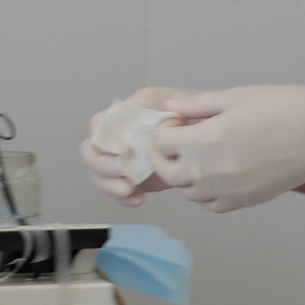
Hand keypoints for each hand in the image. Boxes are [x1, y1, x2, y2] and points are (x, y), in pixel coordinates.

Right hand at [80, 89, 192, 206]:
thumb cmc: (198, 116)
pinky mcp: (134, 178)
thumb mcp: (186, 104)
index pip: (98, 125)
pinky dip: (123, 198)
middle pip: (91, 152)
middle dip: (103, 166)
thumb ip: (168, 111)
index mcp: (128, 113)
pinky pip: (117, 190)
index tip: (122, 151)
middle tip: (124, 175)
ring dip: (109, 186)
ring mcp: (125, 159)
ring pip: (99, 174)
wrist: (213, 141)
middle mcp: (120, 136)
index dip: (102, 140)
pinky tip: (138, 200)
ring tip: (130, 191)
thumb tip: (156, 126)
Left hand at [147, 86, 304, 213]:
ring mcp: (229, 189)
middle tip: (172, 144)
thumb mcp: (236, 96)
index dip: (164, 131)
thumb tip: (169, 106)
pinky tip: (212, 177)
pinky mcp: (247, 200)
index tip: (175, 123)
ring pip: (188, 193)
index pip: (162, 143)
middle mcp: (212, 169)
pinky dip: (204, 194)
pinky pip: (212, 205)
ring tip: (194, 158)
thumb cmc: (284, 108)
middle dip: (163, 157)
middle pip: (168, 173)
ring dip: (183, 177)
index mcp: (206, 139)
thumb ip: (197, 104)